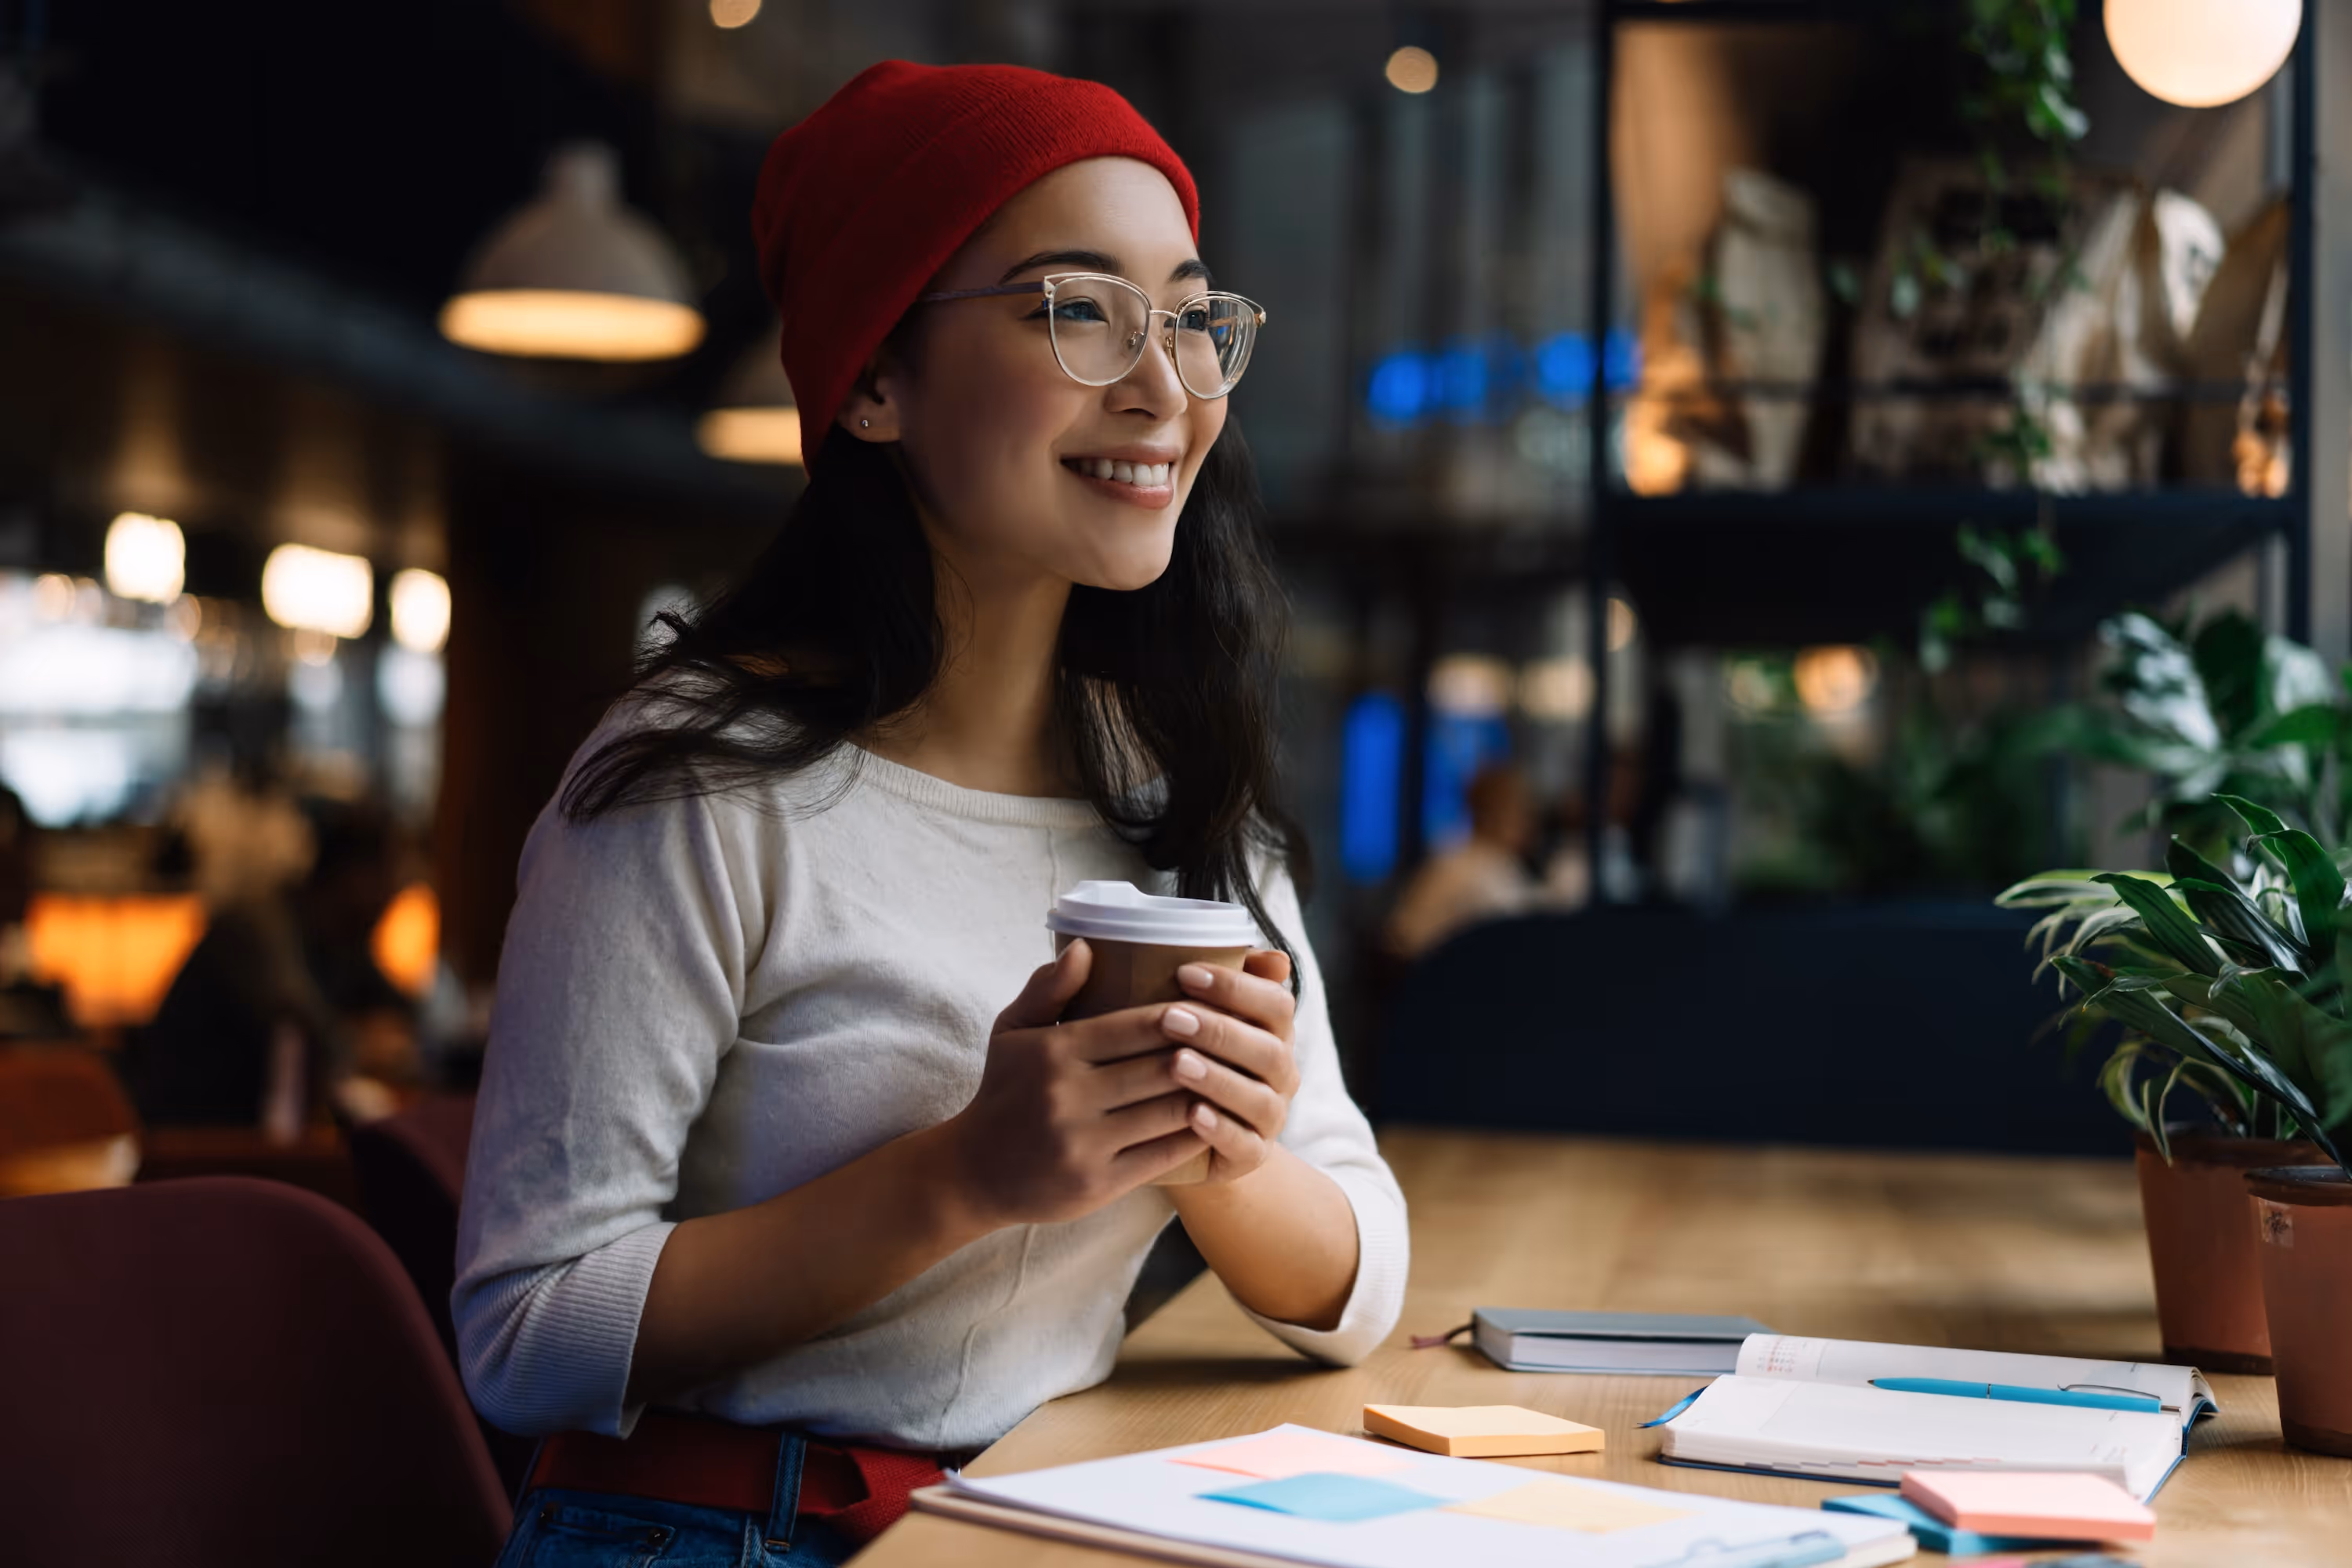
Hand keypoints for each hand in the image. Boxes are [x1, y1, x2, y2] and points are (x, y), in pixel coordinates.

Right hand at [941, 940, 1208, 1225]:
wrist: (975, 1173)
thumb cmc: (1003, 1091)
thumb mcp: (1013, 1031)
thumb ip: (1049, 988)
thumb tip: (1086, 946)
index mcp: (1055, 1052)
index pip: (1139, 1025)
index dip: (1186, 1014)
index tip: (1214, 1005)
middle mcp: (1069, 1097)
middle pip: (1163, 1067)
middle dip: (1207, 1051)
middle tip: (1239, 1039)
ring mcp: (1084, 1143)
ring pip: (1170, 1111)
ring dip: (1209, 1093)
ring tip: (1236, 1076)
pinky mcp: (1098, 1183)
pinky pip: (1164, 1155)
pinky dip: (1195, 1135)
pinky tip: (1215, 1118)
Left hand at [1162, 950, 1298, 1184]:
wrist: (1178, 1130)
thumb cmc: (1181, 1052)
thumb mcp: (1191, 1013)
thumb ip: (1217, 978)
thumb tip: (1272, 957)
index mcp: (1274, 1031)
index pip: (1276, 1003)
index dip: (1236, 986)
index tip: (1183, 971)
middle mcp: (1281, 1072)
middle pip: (1269, 1050)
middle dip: (1220, 1031)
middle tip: (1171, 1018)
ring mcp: (1270, 1116)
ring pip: (1258, 1098)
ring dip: (1218, 1079)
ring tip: (1177, 1064)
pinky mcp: (1251, 1156)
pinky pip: (1245, 1145)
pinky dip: (1220, 1129)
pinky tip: (1190, 1114)